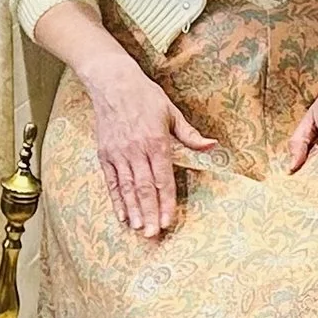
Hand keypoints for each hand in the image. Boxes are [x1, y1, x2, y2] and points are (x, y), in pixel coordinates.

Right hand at [85, 62, 215, 236]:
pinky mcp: (104, 154)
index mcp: (156, 141)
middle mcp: (136, 150)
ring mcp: (118, 153)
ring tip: (139, 229)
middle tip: (153, 234)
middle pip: (143, 188)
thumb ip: (190, 135)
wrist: (112, 82)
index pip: (162, 178)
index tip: (168, 220)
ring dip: (133, 210)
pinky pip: (110, 181)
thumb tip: (213, 146)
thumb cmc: (145, 96)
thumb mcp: (171, 112)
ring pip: (126, 188)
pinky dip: (116, 199)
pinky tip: (122, 215)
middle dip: (149, 213)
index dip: (166, 201)